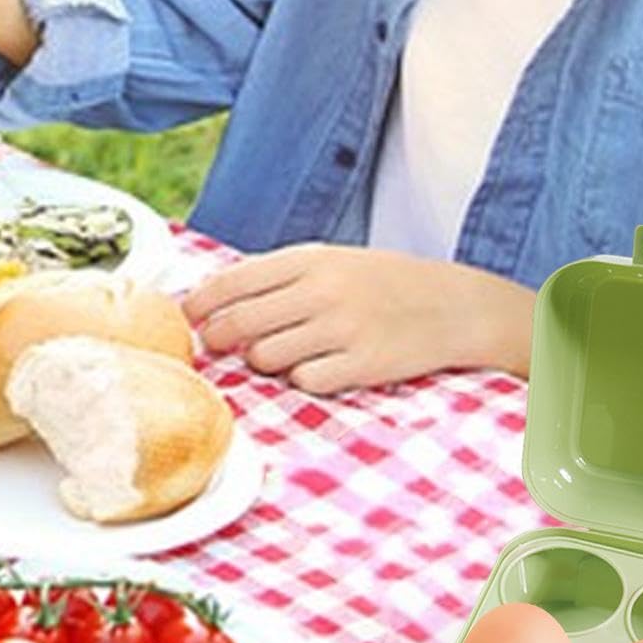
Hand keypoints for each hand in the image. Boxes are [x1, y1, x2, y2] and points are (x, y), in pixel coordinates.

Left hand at [183, 243, 534, 394]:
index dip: (200, 303)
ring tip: (288, 352)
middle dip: (220, 339)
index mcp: (312, 260)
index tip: (189, 316)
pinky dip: (304, 379)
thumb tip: (216, 301)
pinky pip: (302, 382)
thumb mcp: (334, 262)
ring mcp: (341, 330)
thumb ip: (280, 277)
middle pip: (239, 324)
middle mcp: (322, 292)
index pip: (233, 281)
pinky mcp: (360, 366)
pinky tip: (323, 366)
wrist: (453, 306)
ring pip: (265, 357)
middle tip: (219, 345)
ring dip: (265, 361)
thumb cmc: (385, 283)